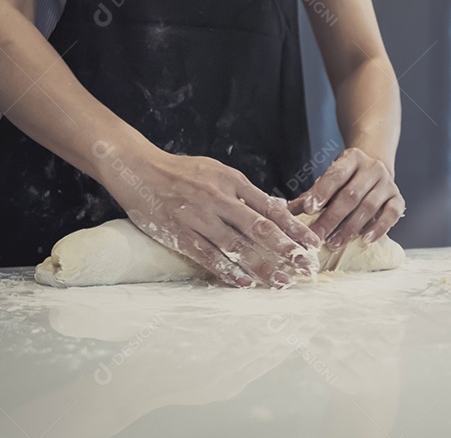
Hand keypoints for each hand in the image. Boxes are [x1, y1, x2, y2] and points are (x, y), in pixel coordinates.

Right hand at [99, 147, 320, 287]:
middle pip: (260, 228)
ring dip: (262, 266)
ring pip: (237, 246)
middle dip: (287, 249)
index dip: (293, 227)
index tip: (312, 243)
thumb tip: (275, 209)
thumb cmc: (181, 171)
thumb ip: (244, 191)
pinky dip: (227, 271)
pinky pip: (207, 256)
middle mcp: (219, 198)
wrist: (138, 168)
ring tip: (282, 282)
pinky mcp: (179, 232)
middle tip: (307, 267)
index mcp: (232, 181)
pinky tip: (244, 283)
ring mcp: (198, 217)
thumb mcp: (217, 171)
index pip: (270, 207)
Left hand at [287, 147, 404, 248]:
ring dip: (351, 228)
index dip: (322, 192)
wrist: (376, 166)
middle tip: (317, 236)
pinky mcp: (398, 198)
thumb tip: (289, 211)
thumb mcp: (330, 178)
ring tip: (335, 243)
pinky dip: (380, 228)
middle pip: (351, 195)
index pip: (335, 175)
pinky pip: (392, 214)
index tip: (308, 209)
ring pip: (369, 206)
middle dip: (332, 218)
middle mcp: (372, 168)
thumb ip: (313, 194)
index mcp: (352, 158)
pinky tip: (366, 240)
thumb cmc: (348, 177)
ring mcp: (387, 183)